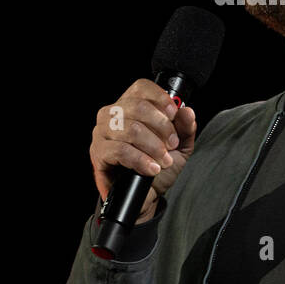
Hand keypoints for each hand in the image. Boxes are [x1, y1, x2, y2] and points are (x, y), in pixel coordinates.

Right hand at [90, 79, 197, 223]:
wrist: (146, 196)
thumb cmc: (158, 166)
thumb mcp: (179, 147)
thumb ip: (185, 128)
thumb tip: (186, 111)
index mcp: (130, 105)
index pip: (141, 87)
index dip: (160, 98)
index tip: (174, 115)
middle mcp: (112, 114)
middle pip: (138, 106)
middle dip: (162, 127)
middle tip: (172, 144)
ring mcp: (102, 132)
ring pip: (131, 128)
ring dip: (153, 146)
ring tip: (163, 160)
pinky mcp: (98, 153)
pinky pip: (120, 150)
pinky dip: (141, 160)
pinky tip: (152, 168)